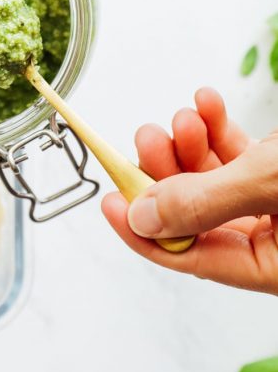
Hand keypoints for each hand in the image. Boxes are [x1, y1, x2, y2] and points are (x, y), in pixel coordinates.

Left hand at [102, 87, 277, 293]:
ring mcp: (274, 207)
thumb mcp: (270, 185)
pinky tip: (207, 104)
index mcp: (274, 266)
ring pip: (215, 180)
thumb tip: (144, 219)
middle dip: (166, 173)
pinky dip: (219, 129)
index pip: (192, 259)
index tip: (111, 202)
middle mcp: (273, 241)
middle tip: (149, 140)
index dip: (144, 232)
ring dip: (191, 144)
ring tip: (183, 119)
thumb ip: (207, 202)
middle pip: (197, 215)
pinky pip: (239, 157)